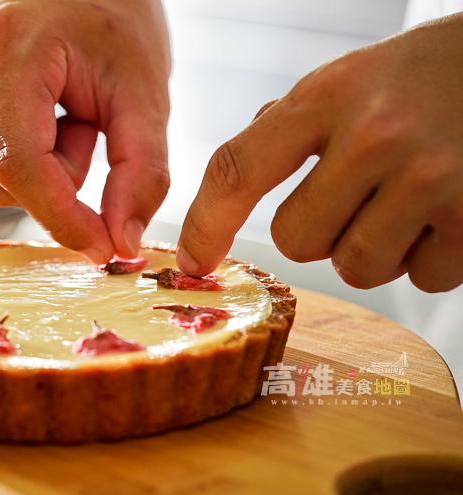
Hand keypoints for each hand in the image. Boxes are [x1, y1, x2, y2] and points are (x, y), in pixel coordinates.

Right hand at [0, 0, 170, 262]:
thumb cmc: (116, 30)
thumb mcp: (146, 95)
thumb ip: (141, 173)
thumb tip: (119, 244)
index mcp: (9, 45)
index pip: (21, 165)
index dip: (64, 218)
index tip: (104, 245)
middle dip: (55, 183)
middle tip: (86, 132)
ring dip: (36, 174)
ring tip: (62, 119)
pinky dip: (13, 165)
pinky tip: (35, 121)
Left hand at [178, 13, 462, 291]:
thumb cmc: (420, 78)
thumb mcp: (346, 80)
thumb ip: (287, 128)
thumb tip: (231, 189)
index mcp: (327, 96)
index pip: (238, 168)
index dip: (206, 223)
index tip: (193, 258)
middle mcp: (373, 135)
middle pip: (297, 241)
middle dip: (318, 230)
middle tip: (358, 194)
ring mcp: (429, 177)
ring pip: (356, 268)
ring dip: (372, 248)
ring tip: (405, 200)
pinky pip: (420, 279)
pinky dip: (427, 258)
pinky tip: (445, 212)